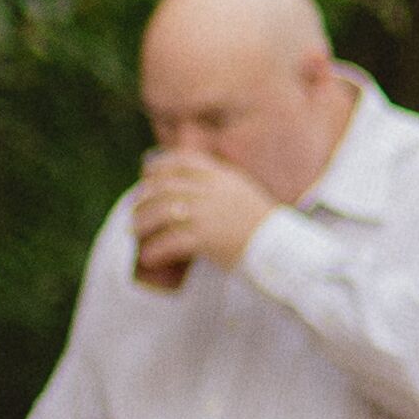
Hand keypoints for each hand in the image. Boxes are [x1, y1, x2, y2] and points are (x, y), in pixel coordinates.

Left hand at [131, 144, 271, 286]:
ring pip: (160, 212)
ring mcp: (207, 213)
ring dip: (142, 223)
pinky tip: (148, 257)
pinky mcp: (206, 238)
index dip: (158, 168)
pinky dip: (155, 250)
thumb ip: (219, 185)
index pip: (181, 162)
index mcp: (222, 176)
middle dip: (143, 199)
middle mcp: (212, 190)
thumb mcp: (243, 192)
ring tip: (135, 232)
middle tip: (135, 212)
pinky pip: (169, 242)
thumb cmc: (264, 226)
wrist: (283, 248)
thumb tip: (191, 186)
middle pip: (164, 187)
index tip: (147, 177)